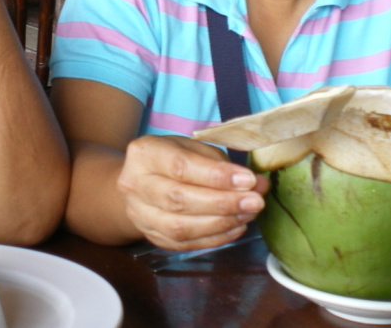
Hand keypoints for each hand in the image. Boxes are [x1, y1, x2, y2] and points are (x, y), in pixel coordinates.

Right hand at [117, 135, 267, 250]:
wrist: (139, 181)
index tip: (248, 180)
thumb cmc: (172, 158)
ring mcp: (140, 214)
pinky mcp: (151, 236)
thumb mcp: (191, 146)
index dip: (216, 176)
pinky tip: (236, 227)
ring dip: (221, 223)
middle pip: (179, 199)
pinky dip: (215, 238)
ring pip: (180, 227)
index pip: (181, 166)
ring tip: (248, 214)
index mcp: (144, 153)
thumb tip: (255, 183)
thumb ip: (219, 162)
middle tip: (255, 201)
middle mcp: (134, 184)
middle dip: (223, 203)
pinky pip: (185, 244)